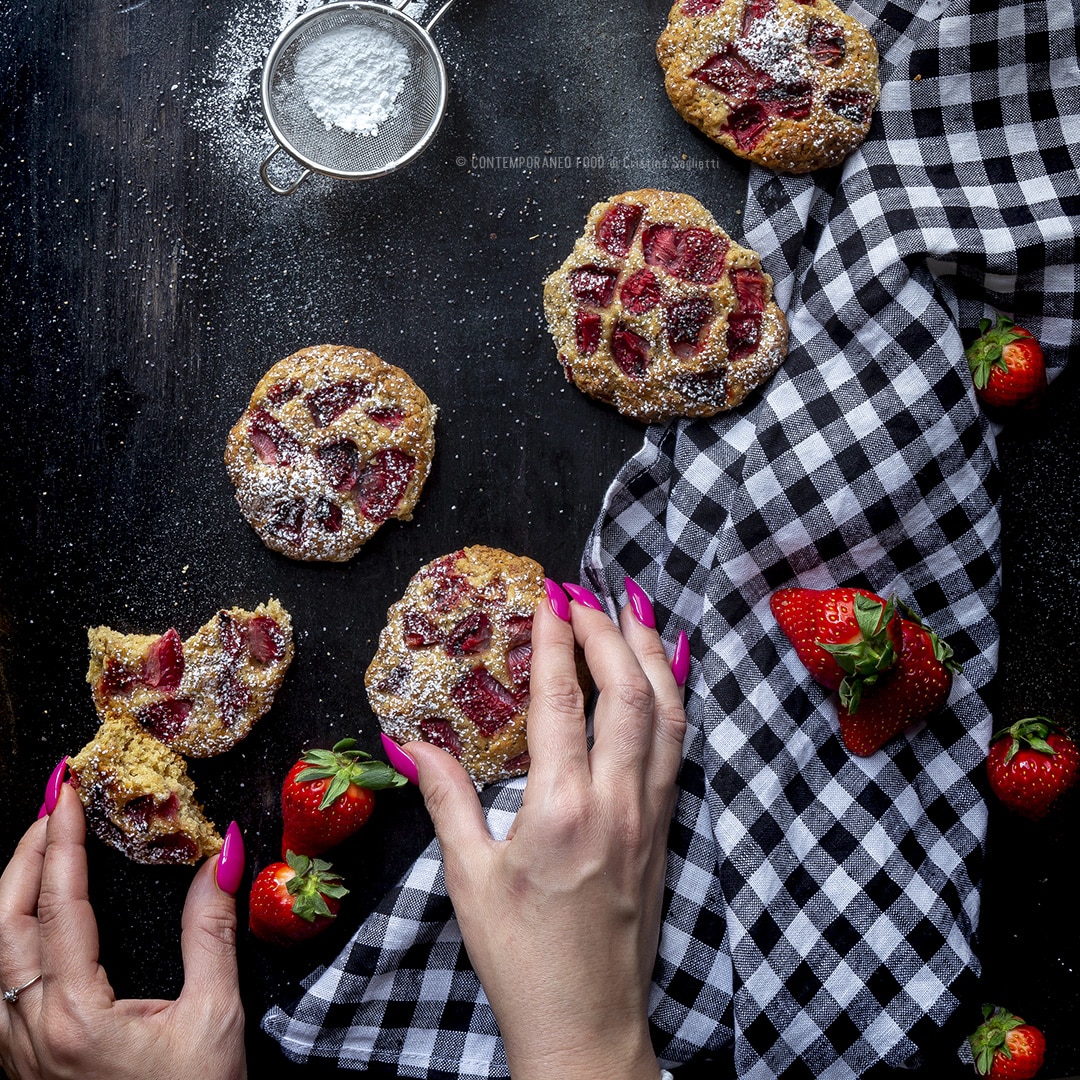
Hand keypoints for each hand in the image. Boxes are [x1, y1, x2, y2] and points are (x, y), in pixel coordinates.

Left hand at [0, 782, 246, 1079]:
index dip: (60, 838)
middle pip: (3, 920)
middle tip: (51, 802)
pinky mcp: (21, 1064)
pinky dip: (10, 932)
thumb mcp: (214, 1017)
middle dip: (23, 852)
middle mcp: (29, 1030)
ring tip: (40, 846)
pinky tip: (29, 922)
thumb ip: (211, 931)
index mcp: (74, 1014)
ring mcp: (15, 1052)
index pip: (57, 903)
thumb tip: (221, 855)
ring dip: (11, 890)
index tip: (64, 789)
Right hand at [407, 581, 685, 1079]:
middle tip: (584, 591)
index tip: (549, 595)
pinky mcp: (666, 828)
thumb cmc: (521, 957)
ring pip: (666, 711)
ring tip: (634, 608)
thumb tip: (410, 743)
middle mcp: (616, 800)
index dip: (557, 638)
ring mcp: (650, 813)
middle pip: (627, 689)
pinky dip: (675, 697)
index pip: (562, 698)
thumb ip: (446, 799)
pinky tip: (668, 673)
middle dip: (607, 628)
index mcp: (560, 807)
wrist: (587, 1023)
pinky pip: (678, 745)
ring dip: (650, 651)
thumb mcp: (469, 877)